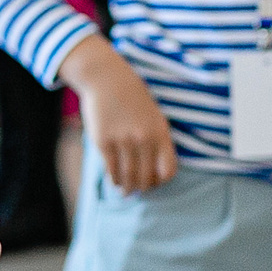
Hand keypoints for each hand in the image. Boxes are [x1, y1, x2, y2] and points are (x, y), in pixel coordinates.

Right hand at [59, 37, 176, 193]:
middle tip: (137, 190)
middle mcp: (144, 138)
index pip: (168, 170)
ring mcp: (123, 140)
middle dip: (142, 187)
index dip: (161, 180)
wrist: (107, 78)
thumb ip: (157, 139)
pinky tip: (114, 181)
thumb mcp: (154, 115)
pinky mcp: (103, 141)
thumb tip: (155, 168)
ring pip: (128, 176)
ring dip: (127, 188)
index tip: (154, 181)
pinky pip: (111, 169)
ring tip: (125, 192)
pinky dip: (113, 179)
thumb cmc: (132, 97)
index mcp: (160, 132)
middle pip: (146, 177)